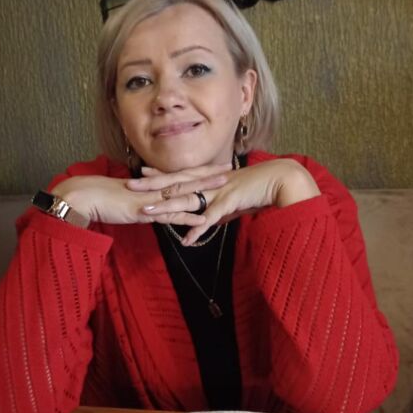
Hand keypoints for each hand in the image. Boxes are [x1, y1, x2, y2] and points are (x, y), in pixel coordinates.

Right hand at [51, 166, 228, 225]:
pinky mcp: (144, 211)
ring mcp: (150, 199)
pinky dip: (187, 217)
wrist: (84, 197)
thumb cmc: (100, 198)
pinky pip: (169, 215)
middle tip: (230, 169)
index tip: (214, 166)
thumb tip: (149, 205)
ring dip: (205, 191)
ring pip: (183, 193)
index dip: (198, 170)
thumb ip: (141, 201)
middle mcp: (153, 188)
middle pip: (186, 179)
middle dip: (209, 174)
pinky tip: (203, 220)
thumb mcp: (126, 198)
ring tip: (225, 188)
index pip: (178, 174)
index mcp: (150, 184)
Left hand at [136, 159, 319, 243]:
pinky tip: (186, 240)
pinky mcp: (230, 202)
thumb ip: (219, 211)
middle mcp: (211, 183)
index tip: (141, 173)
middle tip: (130, 185)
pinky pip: (210, 218)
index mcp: (210, 179)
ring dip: (166, 207)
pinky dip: (197, 229)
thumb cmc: (259, 190)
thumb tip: (208, 222)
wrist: (282, 181)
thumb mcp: (234, 200)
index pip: (180, 175)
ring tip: (147, 213)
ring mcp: (219, 191)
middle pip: (176, 184)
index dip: (160, 175)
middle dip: (152, 186)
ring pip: (187, 199)